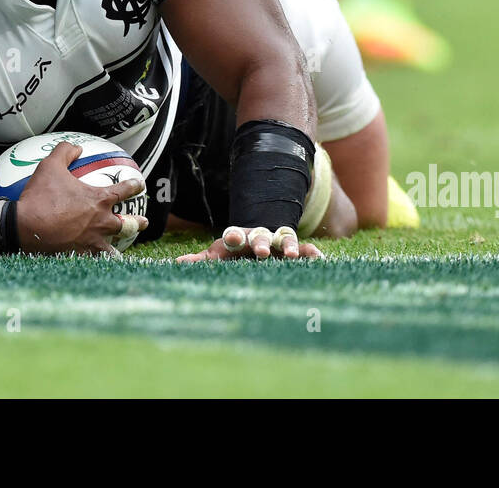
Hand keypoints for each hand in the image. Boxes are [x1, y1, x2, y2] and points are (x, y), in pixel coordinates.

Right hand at [15, 141, 146, 254]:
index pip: (124, 190)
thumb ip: (65, 152)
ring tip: (122, 251)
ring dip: (119, 247)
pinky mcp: (79, 254)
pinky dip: (98, 262)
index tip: (140, 184)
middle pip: (127, 223)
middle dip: (138, 222)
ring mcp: (91, 241)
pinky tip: (98, 265)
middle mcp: (101, 222)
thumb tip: (75, 146)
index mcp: (98, 200)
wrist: (24, 227)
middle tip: (145, 222)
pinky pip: (93, 260)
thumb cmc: (40, 196)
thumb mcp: (50, 166)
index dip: (134, 186)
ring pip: (113, 247)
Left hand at [174, 225, 322, 262]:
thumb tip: (178, 262)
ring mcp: (278, 242)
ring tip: (293, 255)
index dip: (233, 237)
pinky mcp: (295, 249)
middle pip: (260, 236)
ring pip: (284, 239)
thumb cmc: (234, 253)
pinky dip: (312, 254)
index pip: (234, 235)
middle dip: (261, 242)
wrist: (258, 239)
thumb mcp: (218, 255)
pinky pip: (306, 249)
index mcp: (238, 238)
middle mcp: (259, 237)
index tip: (232, 240)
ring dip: (289, 246)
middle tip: (262, 251)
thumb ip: (202, 260)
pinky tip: (320, 260)